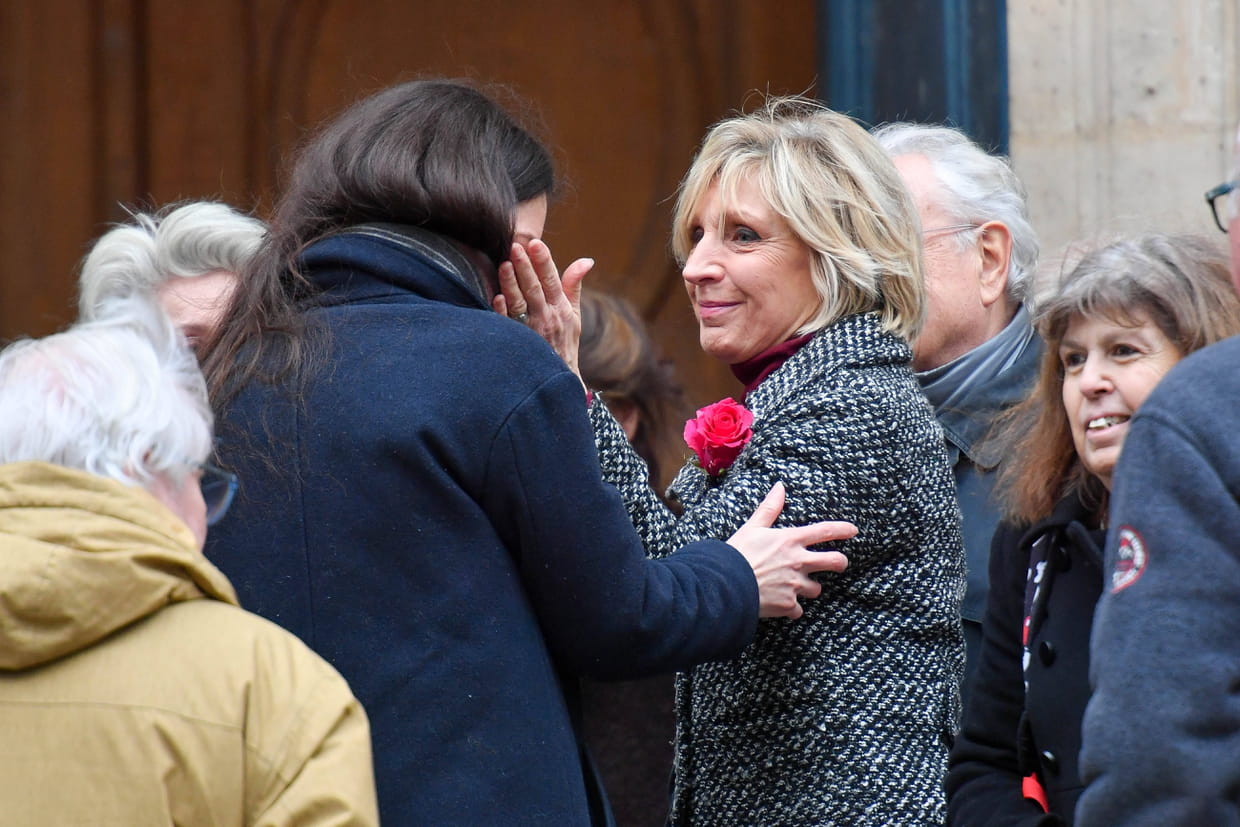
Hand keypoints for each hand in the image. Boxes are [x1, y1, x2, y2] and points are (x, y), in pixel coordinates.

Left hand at [492, 239, 592, 378]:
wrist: (557, 379)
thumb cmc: (565, 343)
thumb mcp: (575, 315)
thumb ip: (574, 285)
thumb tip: (586, 260)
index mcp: (561, 308)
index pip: (553, 280)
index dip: (544, 261)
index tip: (536, 243)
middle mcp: (547, 318)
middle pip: (534, 289)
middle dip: (526, 267)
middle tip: (516, 246)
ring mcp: (531, 331)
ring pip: (519, 304)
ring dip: (511, 284)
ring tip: (504, 265)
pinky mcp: (517, 342)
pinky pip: (508, 325)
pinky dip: (503, 312)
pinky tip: (498, 297)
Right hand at [727, 482, 853, 619]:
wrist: (725, 585)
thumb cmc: (737, 554)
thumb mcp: (752, 527)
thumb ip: (769, 508)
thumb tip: (780, 487)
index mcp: (790, 540)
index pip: (825, 531)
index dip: (842, 529)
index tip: (853, 530)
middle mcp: (798, 562)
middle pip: (835, 561)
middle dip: (840, 562)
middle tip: (838, 563)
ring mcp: (795, 585)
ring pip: (816, 588)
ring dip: (809, 588)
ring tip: (795, 586)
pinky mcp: (788, 605)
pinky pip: (798, 609)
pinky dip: (791, 608)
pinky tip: (781, 604)